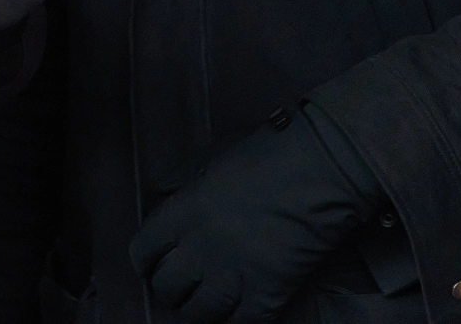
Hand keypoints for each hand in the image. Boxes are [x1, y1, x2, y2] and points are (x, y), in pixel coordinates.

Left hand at [130, 108, 380, 322]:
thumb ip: (182, 181)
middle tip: (180, 283)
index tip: (151, 262)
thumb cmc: (269, 153)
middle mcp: (200, 250)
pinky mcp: (267, 296)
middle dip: (170, 287)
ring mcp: (233, 277)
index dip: (145, 260)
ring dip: (199, 308)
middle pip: (167, 287)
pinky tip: (240, 306)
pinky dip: (237, 317)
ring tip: (207, 299)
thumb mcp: (211, 157)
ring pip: (198, 313)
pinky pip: (240, 322)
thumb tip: (164, 193)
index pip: (143, 250)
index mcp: (182, 212)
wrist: (317, 170)